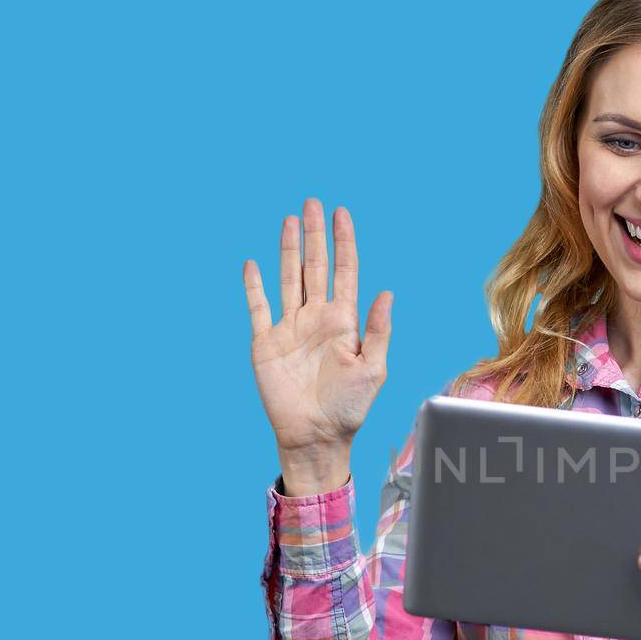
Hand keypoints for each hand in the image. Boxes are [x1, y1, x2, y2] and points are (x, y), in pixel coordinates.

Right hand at [243, 197, 392, 452]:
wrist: (316, 436)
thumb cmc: (349, 408)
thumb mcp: (373, 369)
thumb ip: (378, 330)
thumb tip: (386, 292)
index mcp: (344, 322)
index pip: (345, 272)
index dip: (344, 243)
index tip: (342, 213)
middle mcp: (317, 318)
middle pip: (315, 267)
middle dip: (315, 235)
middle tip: (314, 203)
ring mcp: (290, 328)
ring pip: (289, 279)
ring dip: (289, 249)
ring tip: (291, 220)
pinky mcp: (265, 343)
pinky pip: (258, 307)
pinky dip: (254, 285)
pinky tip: (253, 263)